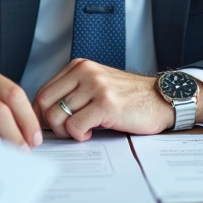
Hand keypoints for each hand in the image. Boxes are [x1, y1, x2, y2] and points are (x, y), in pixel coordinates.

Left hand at [33, 59, 173, 140]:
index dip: (41, 114)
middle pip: (45, 103)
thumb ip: (73, 92)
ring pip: (57, 116)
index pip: (43, 91)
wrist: (161, 99)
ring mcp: (96, 87)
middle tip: (66, 132)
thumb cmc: (129, 98)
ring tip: (81, 131)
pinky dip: (79, 135)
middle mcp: (85, 72)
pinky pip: (75, 126)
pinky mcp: (106, 104)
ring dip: (66, 131)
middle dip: (50, 124)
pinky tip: (91, 132)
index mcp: (79, 66)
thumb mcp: (96, 85)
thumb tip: (44, 114)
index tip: (50, 126)